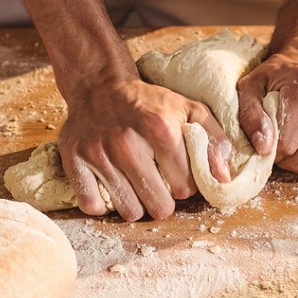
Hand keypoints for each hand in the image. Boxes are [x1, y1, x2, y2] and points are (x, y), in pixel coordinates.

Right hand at [58, 78, 231, 220]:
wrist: (100, 85)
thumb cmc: (149, 102)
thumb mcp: (190, 110)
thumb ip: (215, 140)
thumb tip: (223, 178)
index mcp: (160, 129)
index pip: (185, 188)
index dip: (184, 185)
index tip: (177, 174)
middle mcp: (127, 142)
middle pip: (159, 207)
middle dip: (162, 200)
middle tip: (157, 184)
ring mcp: (98, 152)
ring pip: (129, 211)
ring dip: (135, 203)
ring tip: (135, 184)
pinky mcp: (74, 160)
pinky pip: (92, 204)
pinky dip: (102, 203)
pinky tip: (111, 187)